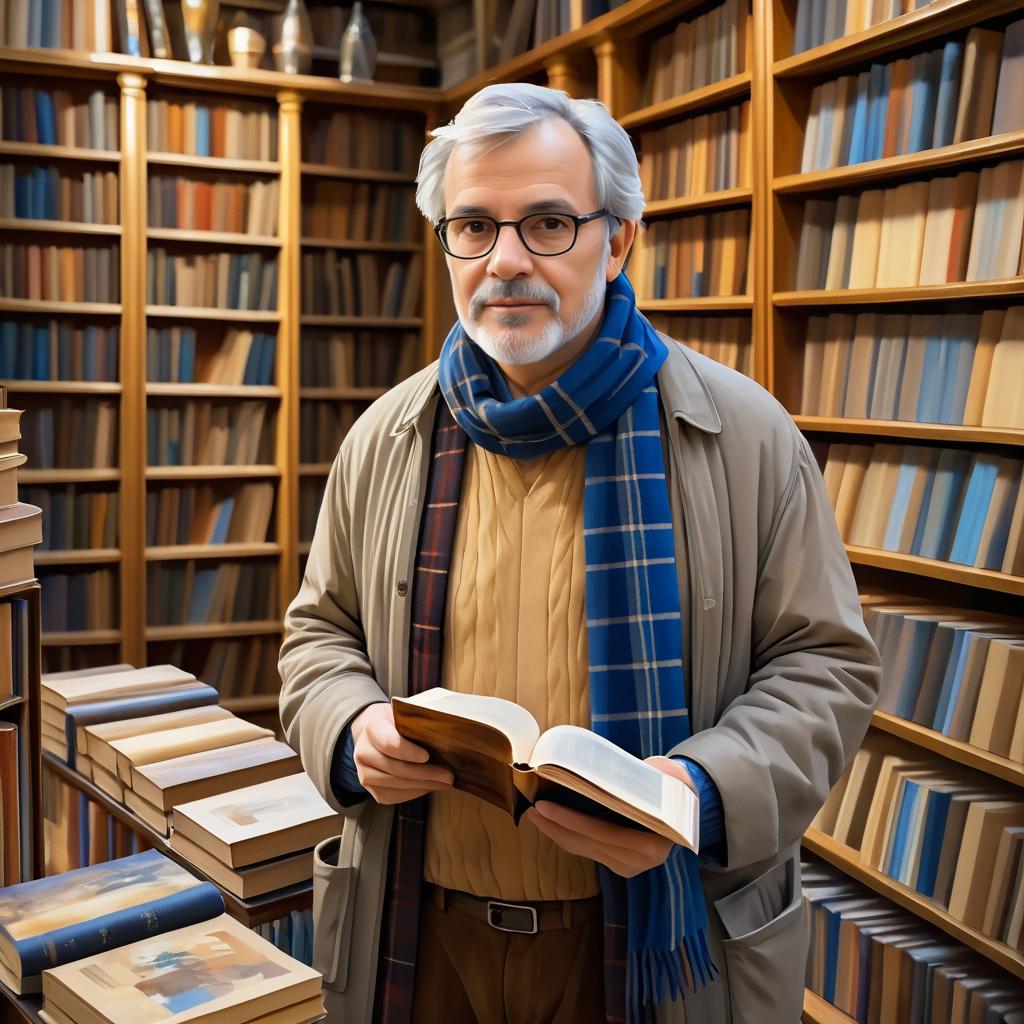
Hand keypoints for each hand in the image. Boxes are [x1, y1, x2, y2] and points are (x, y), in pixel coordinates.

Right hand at [350, 703, 453, 804]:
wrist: (371, 734)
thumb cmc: (392, 723)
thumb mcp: (402, 714)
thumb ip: (416, 724)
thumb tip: (445, 738)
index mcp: (372, 728)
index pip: (388, 743)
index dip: (408, 752)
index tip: (427, 756)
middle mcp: (363, 752)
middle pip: (394, 768)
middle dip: (424, 774)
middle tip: (447, 775)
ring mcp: (364, 773)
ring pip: (394, 784)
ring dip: (423, 786)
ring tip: (444, 783)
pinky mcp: (370, 789)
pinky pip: (393, 796)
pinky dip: (414, 793)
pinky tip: (429, 786)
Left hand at [523, 756, 695, 877]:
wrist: (686, 805)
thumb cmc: (674, 787)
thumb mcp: (667, 776)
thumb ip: (649, 775)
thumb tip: (613, 770)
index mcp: (653, 842)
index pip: (603, 832)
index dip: (571, 820)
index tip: (545, 805)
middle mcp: (640, 860)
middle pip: (587, 843)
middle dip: (555, 825)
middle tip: (532, 807)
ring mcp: (628, 866)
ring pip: (583, 849)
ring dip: (555, 832)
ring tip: (534, 814)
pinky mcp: (618, 863)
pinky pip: (586, 850)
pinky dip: (566, 836)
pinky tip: (550, 822)